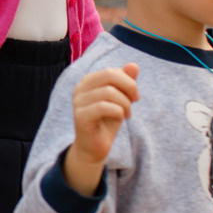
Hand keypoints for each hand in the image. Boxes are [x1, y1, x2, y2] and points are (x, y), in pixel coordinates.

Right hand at [66, 64, 138, 193]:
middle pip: (109, 75)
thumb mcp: (121, 99)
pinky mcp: (80, 117)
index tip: (134, 96)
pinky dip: (118, 112)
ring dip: (125, 103)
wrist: (95, 146)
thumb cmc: (107, 121)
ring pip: (109, 92)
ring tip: (127, 113)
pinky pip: (104, 107)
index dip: (128, 81)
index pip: (112, 71)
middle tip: (135, 101)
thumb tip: (133, 65)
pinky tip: (120, 118)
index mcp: (88, 81)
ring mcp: (78, 102)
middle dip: (129, 87)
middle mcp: (80, 88)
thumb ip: (126, 82)